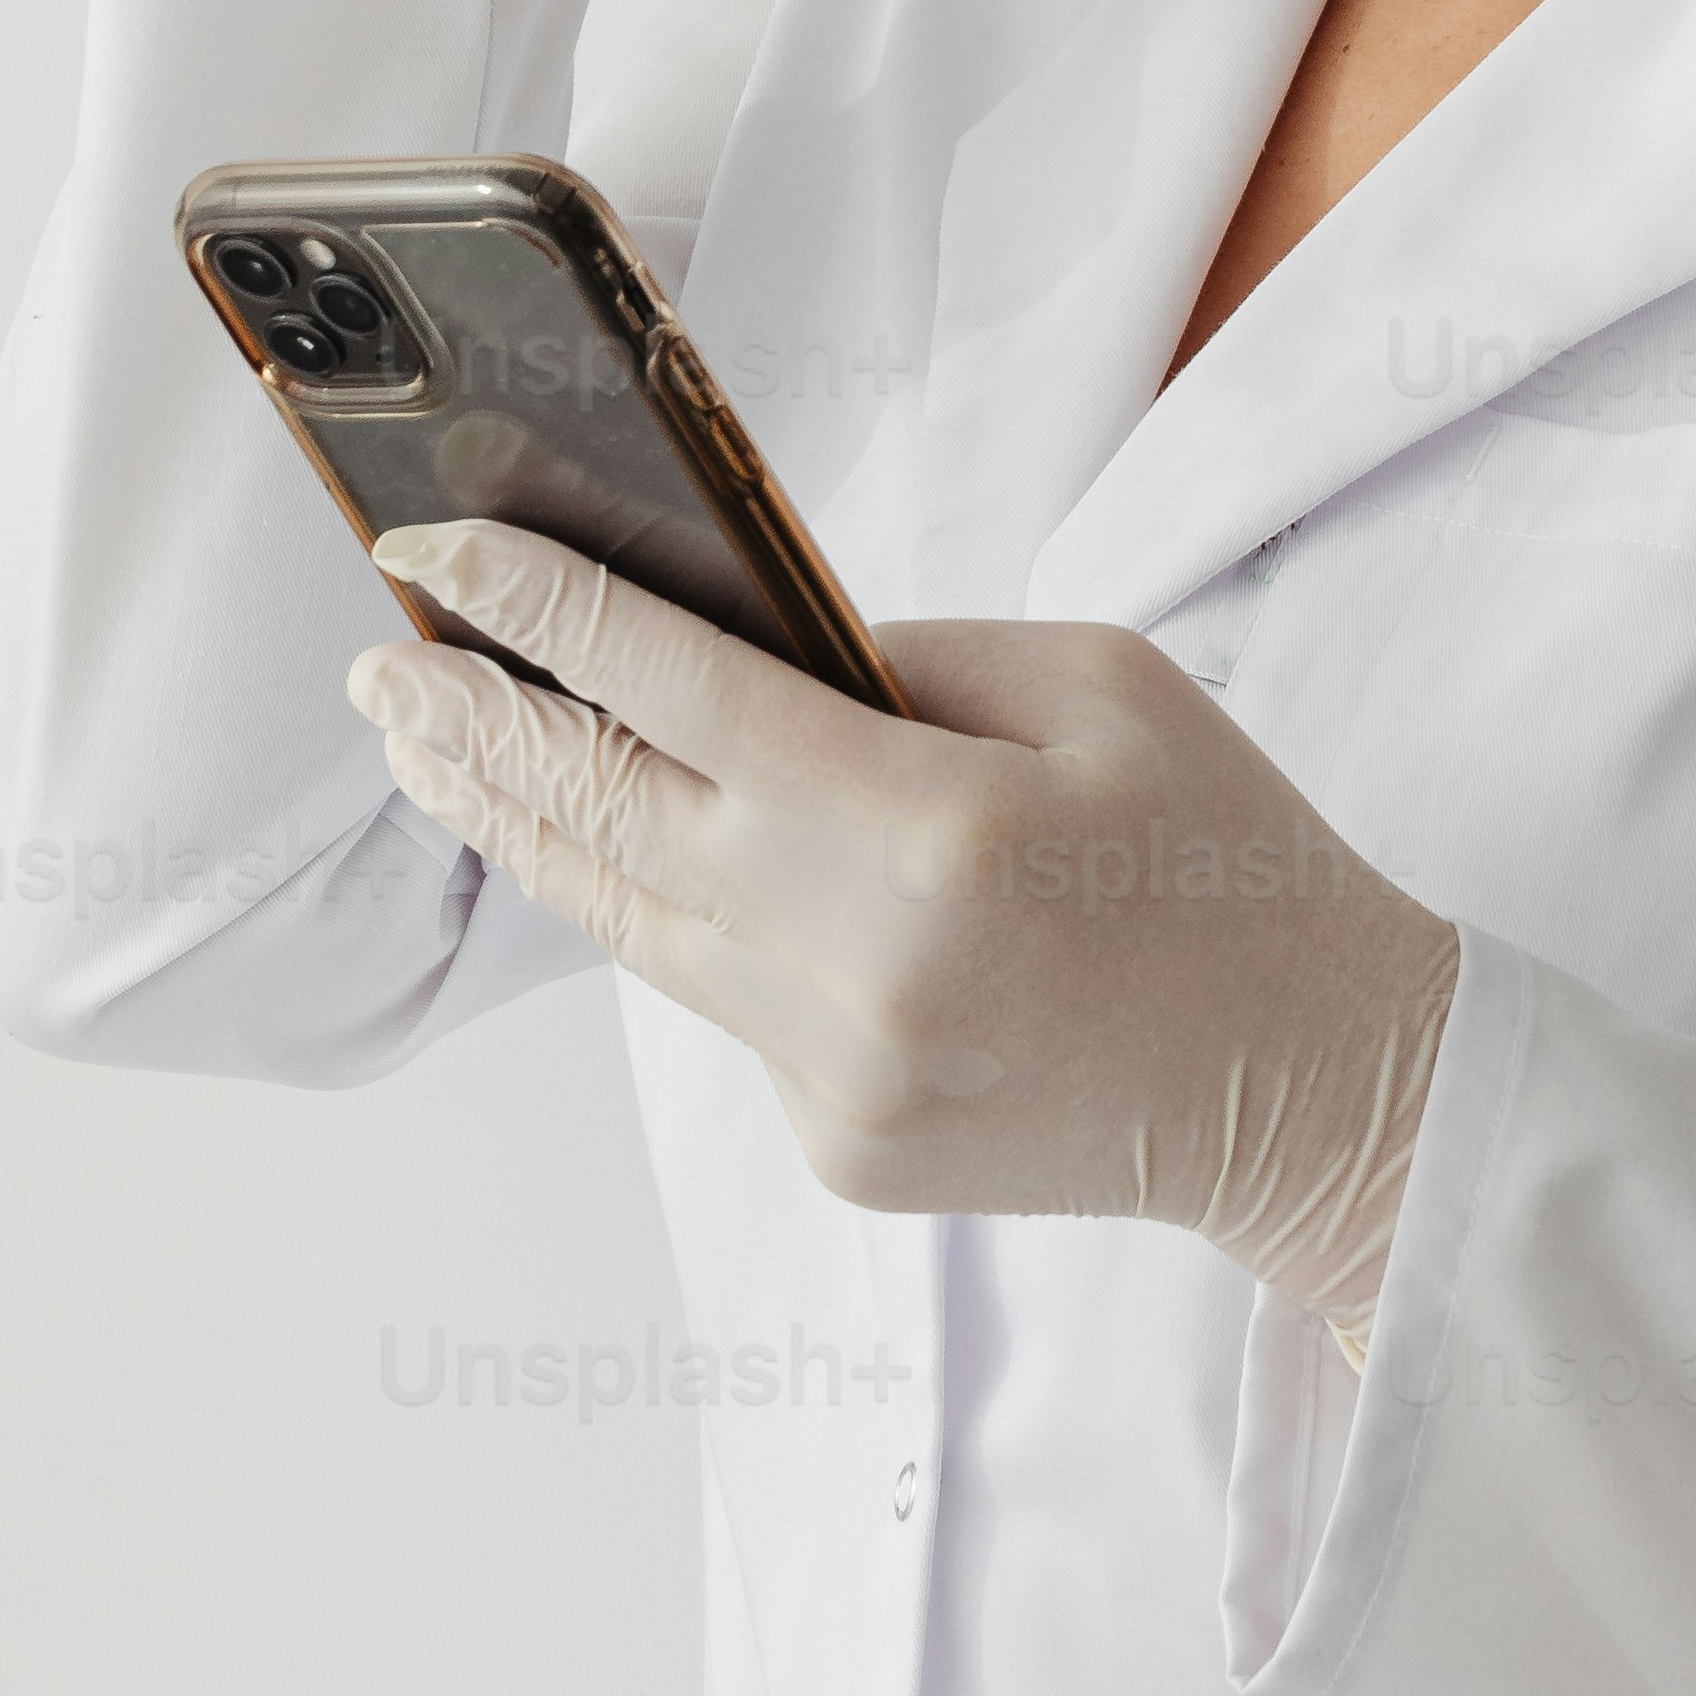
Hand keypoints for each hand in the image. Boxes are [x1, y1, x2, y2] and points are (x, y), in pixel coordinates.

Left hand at [352, 517, 1462, 1350]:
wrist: (1316, 1086)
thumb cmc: (1227, 857)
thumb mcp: (1095, 686)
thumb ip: (903, 660)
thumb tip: (740, 652)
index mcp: (921, 827)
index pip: (669, 689)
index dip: (533, 610)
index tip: (431, 551)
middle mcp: (847, 964)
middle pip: (600, 816)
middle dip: (474, 726)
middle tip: (380, 664)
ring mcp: (831, 1074)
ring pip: (625, 923)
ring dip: (522, 826)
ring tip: (434, 750)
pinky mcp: (837, 1144)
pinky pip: (723, 1001)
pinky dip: (674, 916)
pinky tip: (633, 853)